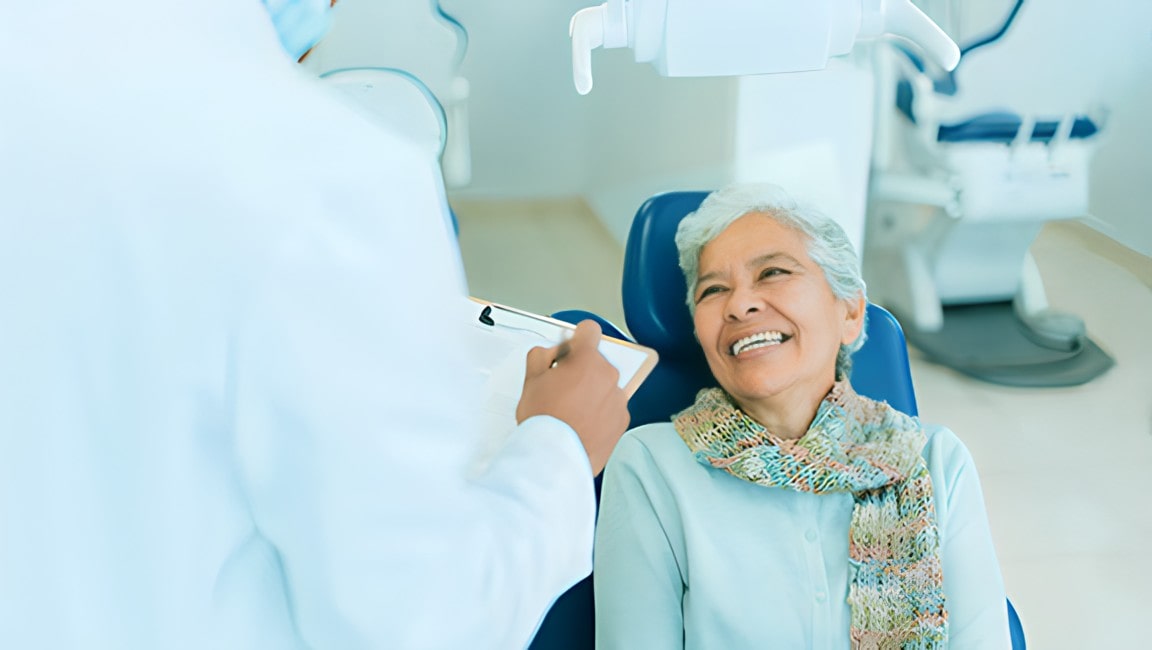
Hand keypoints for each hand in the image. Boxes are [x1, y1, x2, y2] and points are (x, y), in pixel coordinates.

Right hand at [516, 320, 629, 474]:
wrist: (556, 455)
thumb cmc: (544, 419)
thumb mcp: (531, 379)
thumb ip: (541, 355)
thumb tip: (552, 353)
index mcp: (586, 359)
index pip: (589, 330)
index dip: (578, 337)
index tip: (574, 346)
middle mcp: (607, 374)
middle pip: (596, 362)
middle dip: (581, 370)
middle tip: (562, 389)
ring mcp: (618, 397)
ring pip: (604, 386)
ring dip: (592, 392)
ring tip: (571, 411)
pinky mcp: (622, 419)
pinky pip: (612, 408)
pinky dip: (601, 412)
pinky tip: (582, 424)